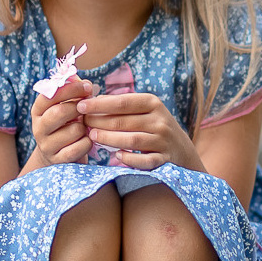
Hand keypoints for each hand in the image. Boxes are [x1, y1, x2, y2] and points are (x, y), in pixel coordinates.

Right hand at [28, 76, 95, 166]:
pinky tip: (87, 140)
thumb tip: (81, 79)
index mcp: (38, 110)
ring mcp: (46, 145)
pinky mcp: (58, 160)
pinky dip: (88, 142)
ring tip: (86, 128)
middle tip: (90, 107)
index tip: (88, 87)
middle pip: (59, 112)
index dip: (71, 89)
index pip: (50, 95)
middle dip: (79, 108)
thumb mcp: (65, 107)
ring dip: (85, 127)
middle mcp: (38, 127)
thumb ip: (72, 92)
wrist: (58, 156)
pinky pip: (78, 148)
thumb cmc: (66, 125)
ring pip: (73, 130)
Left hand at [77, 92, 202, 171]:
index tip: (80, 105)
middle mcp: (160, 120)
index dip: (99, 104)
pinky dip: (130, 159)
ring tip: (93, 136)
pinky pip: (145, 161)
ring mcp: (163, 140)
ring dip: (109, 139)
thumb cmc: (153, 125)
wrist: (181, 148)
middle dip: (100, 122)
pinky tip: (117, 157)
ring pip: (132, 140)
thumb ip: (122, 105)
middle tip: (83, 123)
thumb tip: (90, 99)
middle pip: (124, 121)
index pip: (122, 102)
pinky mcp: (164, 159)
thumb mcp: (144, 110)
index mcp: (153, 103)